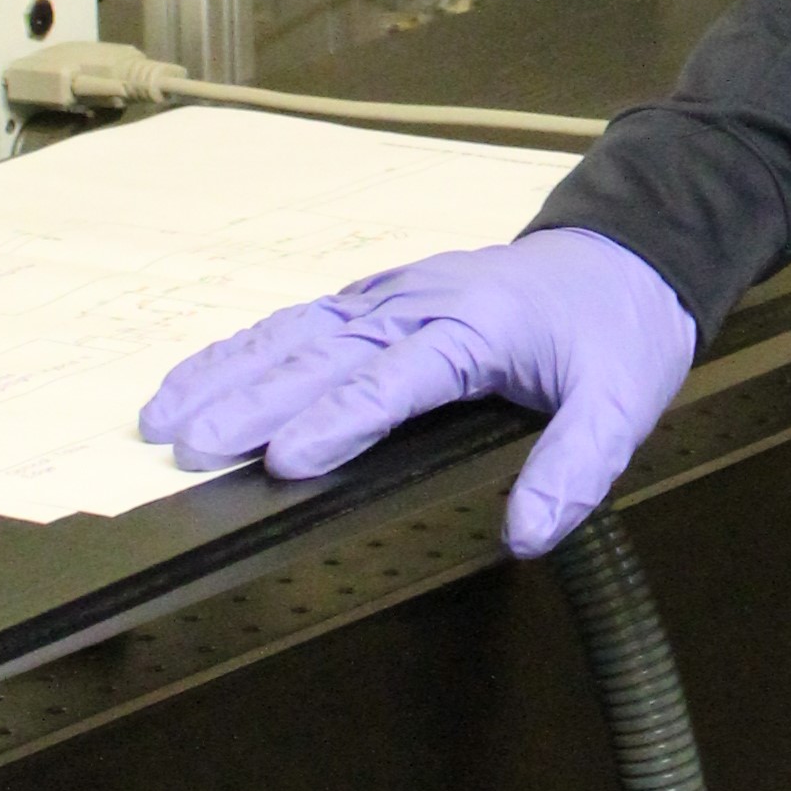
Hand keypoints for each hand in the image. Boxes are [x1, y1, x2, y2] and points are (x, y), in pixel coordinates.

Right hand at [138, 227, 697, 556]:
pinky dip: (241, 349)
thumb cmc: (620, 332)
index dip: (337, 422)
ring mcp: (394, 298)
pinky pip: (301, 322)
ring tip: (162, 420)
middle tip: (188, 448)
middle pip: (324, 357)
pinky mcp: (380, 300)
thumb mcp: (620, 403)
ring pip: (297, 334)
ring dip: (227, 374)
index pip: (394, 383)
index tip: (282, 461)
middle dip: (253, 402)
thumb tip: (526, 536)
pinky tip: (195, 378)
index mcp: (475, 329)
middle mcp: (420, 306)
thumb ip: (574, 467)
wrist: (628, 254)